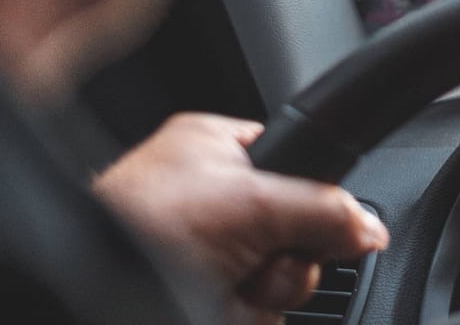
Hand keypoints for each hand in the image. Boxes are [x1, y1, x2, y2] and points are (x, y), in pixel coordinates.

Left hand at [94, 113, 389, 323]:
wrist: (89, 290)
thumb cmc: (139, 226)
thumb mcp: (251, 203)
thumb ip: (324, 208)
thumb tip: (370, 228)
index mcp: (212, 151)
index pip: (293, 164)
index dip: (308, 194)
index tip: (314, 218)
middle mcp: (210, 200)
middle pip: (294, 231)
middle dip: (284, 258)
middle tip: (255, 257)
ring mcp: (204, 255)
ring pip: (278, 280)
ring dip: (265, 293)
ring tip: (227, 287)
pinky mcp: (201, 297)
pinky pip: (255, 311)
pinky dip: (244, 316)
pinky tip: (218, 307)